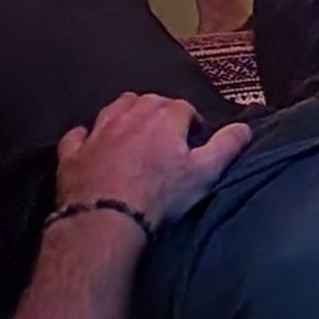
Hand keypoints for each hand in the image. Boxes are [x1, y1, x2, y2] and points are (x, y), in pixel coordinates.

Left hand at [53, 92, 250, 229]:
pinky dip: (87, 135)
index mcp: (164, 117)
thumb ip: (227, 146)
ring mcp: (98, 131)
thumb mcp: (205, 173)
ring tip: (135, 133)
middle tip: (168, 137)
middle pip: (148, 101)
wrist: (107, 216)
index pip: (184, 107)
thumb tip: (245, 127)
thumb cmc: (160, 194)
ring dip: (126, 114)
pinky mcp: (73, 152)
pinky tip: (92, 143)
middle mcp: (130, 115)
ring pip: (114, 108)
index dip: (192, 122)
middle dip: (159, 112)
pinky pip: (79, 134)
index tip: (195, 139)